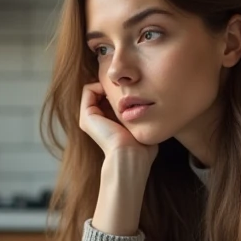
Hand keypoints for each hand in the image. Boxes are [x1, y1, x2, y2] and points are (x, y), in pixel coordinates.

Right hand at [80, 84, 155, 235]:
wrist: (130, 158)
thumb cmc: (141, 149)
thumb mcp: (143, 128)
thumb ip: (143, 118)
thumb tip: (153, 108)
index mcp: (108, 123)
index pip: (110, 98)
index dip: (121, 89)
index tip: (135, 88)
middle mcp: (96, 120)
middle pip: (102, 92)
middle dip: (114, 84)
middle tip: (128, 84)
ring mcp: (89, 118)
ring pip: (95, 89)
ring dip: (107, 83)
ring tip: (122, 86)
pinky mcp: (86, 115)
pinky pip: (88, 89)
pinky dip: (100, 84)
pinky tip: (115, 90)